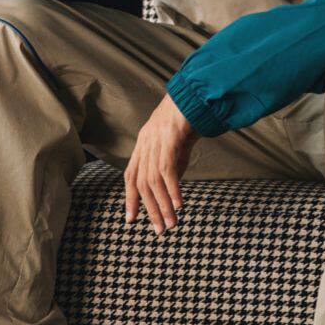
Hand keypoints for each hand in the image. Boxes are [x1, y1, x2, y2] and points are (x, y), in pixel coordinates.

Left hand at [124, 94, 196, 233]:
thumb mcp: (175, 145)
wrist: (195, 95)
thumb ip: (171, 165)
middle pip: (142, 183)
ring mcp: (155, 142)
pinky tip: (178, 205)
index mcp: (143, 144)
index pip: (131, 176)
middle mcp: (145, 144)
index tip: (131, 219)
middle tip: (159, 230)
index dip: (130, 199)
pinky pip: (168, 171)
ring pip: (154, 182)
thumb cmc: (187, 119)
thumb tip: (171, 190)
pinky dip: (172, 190)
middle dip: (150, 210)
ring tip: (171, 224)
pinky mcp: (169, 140)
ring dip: (163, 206)